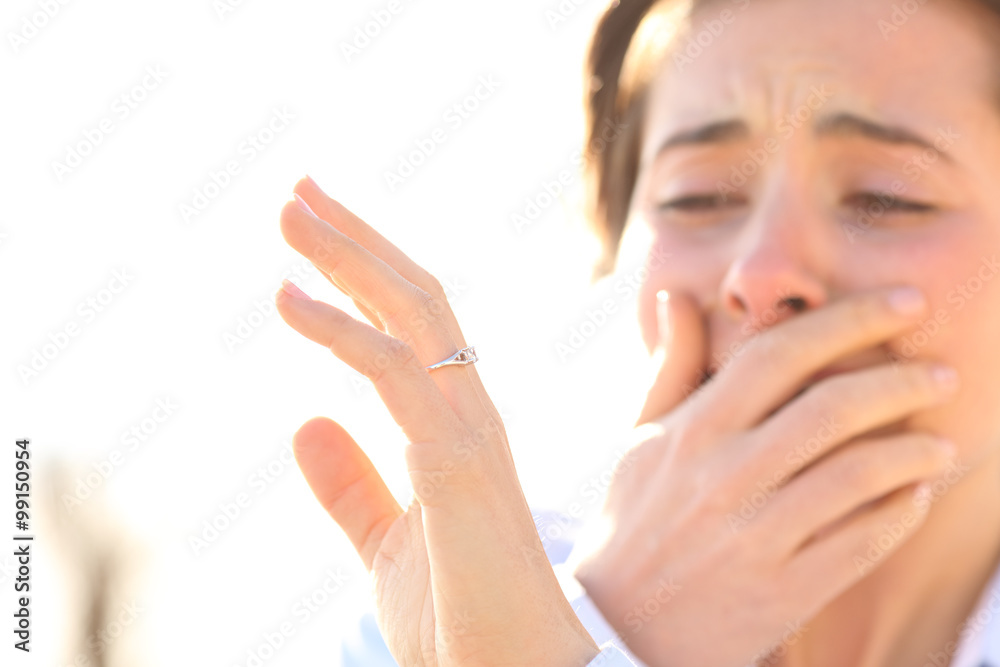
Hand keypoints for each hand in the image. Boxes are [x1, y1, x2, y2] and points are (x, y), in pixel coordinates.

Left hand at [274, 176, 599, 666]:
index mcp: (457, 427)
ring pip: (415, 316)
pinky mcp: (460, 467)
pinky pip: (397, 376)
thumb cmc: (461, 620)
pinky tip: (288, 300)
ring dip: (348, 258)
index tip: (315, 232)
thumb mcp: (386, 544)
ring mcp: (472, 435)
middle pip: (418, 297)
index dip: (367, 270)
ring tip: (288, 213)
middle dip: (356, 239)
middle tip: (296, 192)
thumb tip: (304, 424)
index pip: (417, 324)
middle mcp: (473, 414)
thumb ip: (351, 486)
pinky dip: (340, 331)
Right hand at [572, 288, 959, 665]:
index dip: (847, 320)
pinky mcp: (781, 593)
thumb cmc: (635, 521)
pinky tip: (915, 496)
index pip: (778, 354)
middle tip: (943, 374)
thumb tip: (677, 298)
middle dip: (902, 382)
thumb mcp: (641, 439)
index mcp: (692, 431)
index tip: (903, 301)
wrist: (618, 625)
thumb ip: (671, 367)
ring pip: (858, 476)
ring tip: (942, 442)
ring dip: (915, 451)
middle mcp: (724, 477)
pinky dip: (900, 513)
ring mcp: (754, 537)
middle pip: (832, 409)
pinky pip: (861, 543)